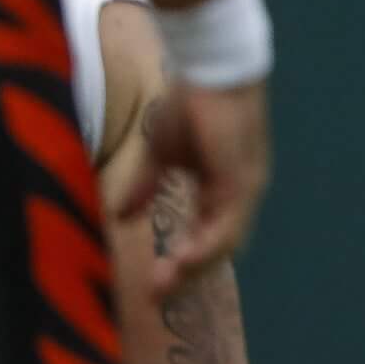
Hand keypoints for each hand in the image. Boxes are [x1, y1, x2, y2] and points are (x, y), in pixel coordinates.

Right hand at [113, 79, 269, 297]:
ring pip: (223, 244)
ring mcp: (244, 189)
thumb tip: (120, 216)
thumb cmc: (190, 101)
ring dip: (192, 269)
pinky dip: (206, 248)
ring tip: (163, 286)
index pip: (204, 237)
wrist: (208, 66)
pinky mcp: (243, 180)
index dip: (179, 263)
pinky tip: (182, 261)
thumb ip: (143, 186)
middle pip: (216, 249)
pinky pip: (227, 226)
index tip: (151, 286)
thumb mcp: (159, 152)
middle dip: (185, 276)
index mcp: (221, 189)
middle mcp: (237, 194)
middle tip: (155, 297)